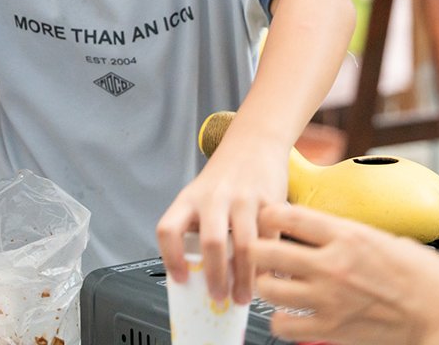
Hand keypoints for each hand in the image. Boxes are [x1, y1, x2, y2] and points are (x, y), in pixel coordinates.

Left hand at [156, 129, 288, 304]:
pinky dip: (269, 261)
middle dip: (216, 277)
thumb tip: (202, 277)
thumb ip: (197, 227)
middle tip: (219, 297)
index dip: (170, 257)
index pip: (168, 229)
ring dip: (244, 277)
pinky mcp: (270, 199)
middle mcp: (214, 197)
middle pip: (211, 242)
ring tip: (243, 296)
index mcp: (189, 199)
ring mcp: (244, 197)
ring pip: (244, 245)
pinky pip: (270, 237)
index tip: (182, 278)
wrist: (255, 142)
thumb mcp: (200, 195)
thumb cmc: (225, 177)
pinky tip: (266, 274)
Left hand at [251, 204, 438, 344]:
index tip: (269, 218)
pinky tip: (291, 314)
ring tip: (276, 284)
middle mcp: (332, 265)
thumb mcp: (389, 239)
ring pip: (268, 289)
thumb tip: (335, 234)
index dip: (270, 214)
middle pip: (266, 251)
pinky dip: (281, 320)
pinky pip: (283, 325)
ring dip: (268, 285)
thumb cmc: (425, 277)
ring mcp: (328, 299)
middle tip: (263, 253)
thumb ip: (354, 236)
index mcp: (348, 235)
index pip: (288, 216)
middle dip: (258, 250)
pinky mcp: (329, 329)